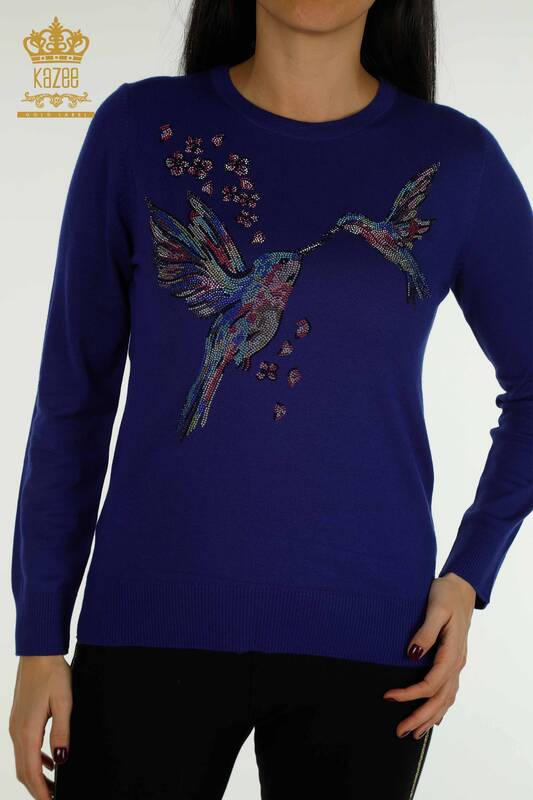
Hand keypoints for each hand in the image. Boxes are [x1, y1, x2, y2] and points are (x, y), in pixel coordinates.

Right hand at [9, 655, 71, 798]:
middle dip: (38, 789)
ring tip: (55, 785)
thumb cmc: (53, 673)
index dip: (41, 791)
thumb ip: (62, 731)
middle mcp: (17, 731)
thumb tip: (61, 758)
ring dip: (37, 776)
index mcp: (28, 730)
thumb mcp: (64, 701)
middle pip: (24, 771)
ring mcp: (16, 725)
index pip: (31, 772)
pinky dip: (36, 759)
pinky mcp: (20, 719)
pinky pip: (25, 747)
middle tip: (54, 798)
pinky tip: (51, 760)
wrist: (38, 651)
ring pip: (23, 760)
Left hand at [383, 572, 475, 739]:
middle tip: (400, 731)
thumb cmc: (446, 595)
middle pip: (440, 698)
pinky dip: (441, 708)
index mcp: (452, 652)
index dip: (410, 694)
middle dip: (420, 717)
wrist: (461, 588)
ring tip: (413, 733)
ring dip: (430, 718)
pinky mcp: (454, 661)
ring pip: (446, 699)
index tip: (388, 697)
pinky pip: (449, 691)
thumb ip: (426, 632)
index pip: (431, 683)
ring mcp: (457, 663)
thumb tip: (412, 654)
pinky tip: (435, 719)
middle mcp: (456, 662)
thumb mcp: (435, 609)